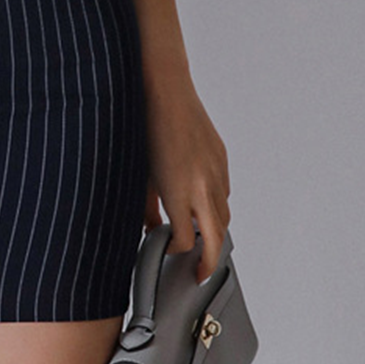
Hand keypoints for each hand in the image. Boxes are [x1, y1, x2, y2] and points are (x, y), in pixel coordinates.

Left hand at [141, 74, 230, 285]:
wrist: (165, 92)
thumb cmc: (146, 128)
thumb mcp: (140, 175)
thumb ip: (146, 207)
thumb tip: (151, 227)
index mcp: (178, 194)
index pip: (186, 241)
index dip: (176, 251)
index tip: (167, 249)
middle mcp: (202, 187)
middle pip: (215, 240)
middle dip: (209, 262)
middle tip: (200, 272)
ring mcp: (215, 172)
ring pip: (224, 216)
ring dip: (214, 230)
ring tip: (199, 235)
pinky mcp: (221, 158)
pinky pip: (224, 191)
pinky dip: (216, 203)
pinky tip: (201, 200)